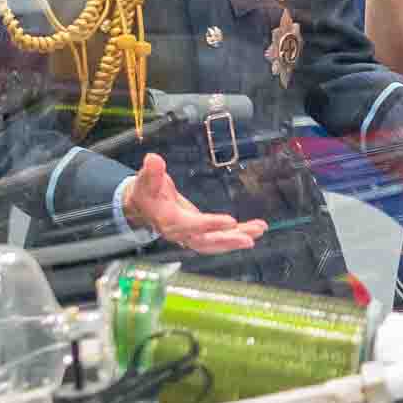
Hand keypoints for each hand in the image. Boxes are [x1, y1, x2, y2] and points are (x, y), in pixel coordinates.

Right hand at [120, 154, 266, 254]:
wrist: (142, 205)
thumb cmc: (146, 191)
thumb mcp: (146, 179)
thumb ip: (151, 171)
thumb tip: (153, 159)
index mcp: (168, 221)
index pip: (190, 225)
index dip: (210, 225)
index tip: (230, 221)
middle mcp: (180, 233)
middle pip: (206, 242)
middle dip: (228, 241)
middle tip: (250, 239)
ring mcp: (191, 235)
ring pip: (215, 243)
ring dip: (237, 239)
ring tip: (259, 230)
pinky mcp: (200, 233)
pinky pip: (220, 237)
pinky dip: (238, 234)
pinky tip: (256, 229)